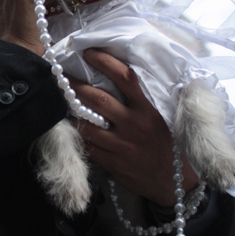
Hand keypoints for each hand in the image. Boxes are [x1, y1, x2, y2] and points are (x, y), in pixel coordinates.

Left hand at [72, 48, 198, 205]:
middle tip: (62, 76)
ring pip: (87, 125)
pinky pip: (88, 147)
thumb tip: (120, 75)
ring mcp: (122, 145)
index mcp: (147, 109)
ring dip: (71, 113)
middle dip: (76, 85)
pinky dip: (78, 137)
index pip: (125, 78)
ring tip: (60, 103)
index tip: (89, 52)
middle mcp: (134, 125)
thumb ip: (142, 99)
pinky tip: (71, 129)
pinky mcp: (113, 163)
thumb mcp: (161, 117)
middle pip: (98, 99)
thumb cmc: (166, 144)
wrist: (174, 182)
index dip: (105, 62)